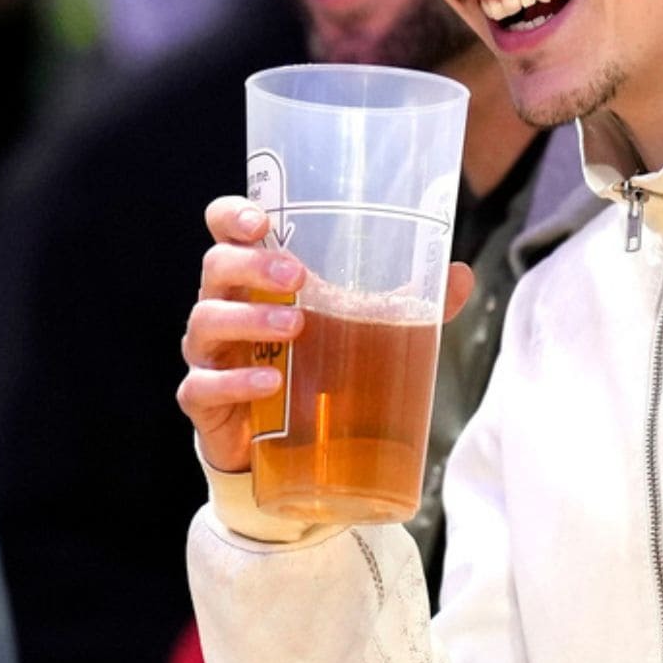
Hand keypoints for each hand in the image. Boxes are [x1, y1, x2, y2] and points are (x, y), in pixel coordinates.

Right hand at [177, 196, 475, 474]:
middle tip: (297, 278)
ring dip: (249, 320)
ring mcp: (209, 353)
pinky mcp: (206, 400)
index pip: (225, 228)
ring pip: (206, 321)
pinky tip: (270, 383)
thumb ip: (405, 301)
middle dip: (253, 266)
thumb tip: (458, 275)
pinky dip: (236, 382)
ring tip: (295, 329)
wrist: (287, 446)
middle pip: (216, 266)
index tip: (260, 222)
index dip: (233, 216)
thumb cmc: (316, 363)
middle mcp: (224, 304)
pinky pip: (204, 385)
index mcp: (254, 275)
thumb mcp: (362, 327)